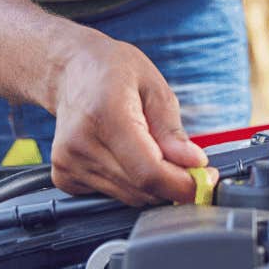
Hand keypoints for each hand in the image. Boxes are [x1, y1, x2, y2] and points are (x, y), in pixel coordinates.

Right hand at [46, 31, 209, 204]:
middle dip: (173, 182)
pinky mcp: (64, 176)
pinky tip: (126, 155)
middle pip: (141, 188)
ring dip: (151, 183)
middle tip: (187, 163)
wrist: (71, 71)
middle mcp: (81, 144)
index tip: (205, 179)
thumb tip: (193, 163)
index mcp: (106, 116)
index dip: (182, 184)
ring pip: (129, 196)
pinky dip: (130, 182)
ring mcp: (68, 163)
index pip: (148, 172)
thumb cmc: (113, 72)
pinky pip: (111, 194)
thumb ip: (172, 130)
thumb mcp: (154, 87)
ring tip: (152, 149)